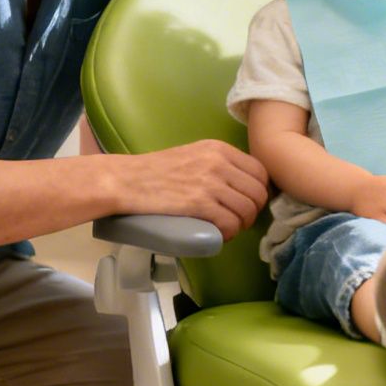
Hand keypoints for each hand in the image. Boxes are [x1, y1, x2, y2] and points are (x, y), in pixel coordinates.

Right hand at [122, 140, 271, 241]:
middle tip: (237, 221)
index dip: (258, 193)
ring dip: (241, 225)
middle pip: (258, 193)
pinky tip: (219, 236)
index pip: (260, 172)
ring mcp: (210, 182)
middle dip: (252, 212)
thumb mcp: (192, 155)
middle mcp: (219, 162)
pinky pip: (230, 223)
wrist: (124, 180)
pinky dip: (228, 234)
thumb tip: (238, 186)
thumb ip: (216, 165)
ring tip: (226, 230)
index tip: (246, 204)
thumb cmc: (154, 171)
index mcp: (219, 148)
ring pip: (247, 210)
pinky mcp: (199, 203)